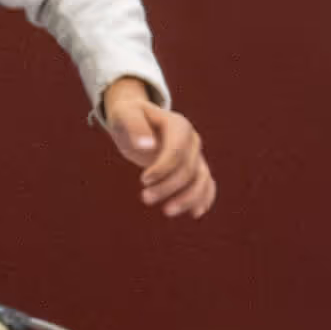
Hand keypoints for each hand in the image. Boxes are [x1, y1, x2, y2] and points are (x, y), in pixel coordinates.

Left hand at [102, 78, 214, 219]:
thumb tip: (147, 146)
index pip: (178, 149)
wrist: (137, 119)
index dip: (164, 167)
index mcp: (178, 125)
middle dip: (168, 186)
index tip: (144, 180)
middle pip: (188, 168)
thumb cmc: (128, 117)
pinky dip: (204, 198)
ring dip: (187, 198)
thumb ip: (134, 127)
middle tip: (144, 198)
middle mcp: (192, 140)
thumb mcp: (124, 116)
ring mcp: (196, 154)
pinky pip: (206, 183)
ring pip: (201, 179)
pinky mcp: (194, 167)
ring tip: (167, 212)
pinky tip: (196, 213)